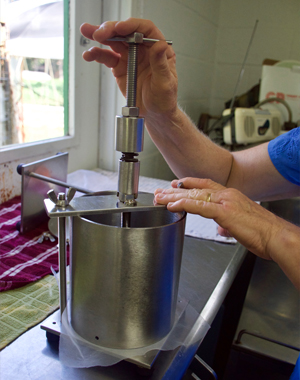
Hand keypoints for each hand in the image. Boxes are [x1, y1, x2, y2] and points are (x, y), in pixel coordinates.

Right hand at [80, 18, 177, 119]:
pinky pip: (107, 57)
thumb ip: (160, 64)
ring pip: (114, 41)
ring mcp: (130, 58)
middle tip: (98, 33)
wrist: (155, 114)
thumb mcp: (165, 82)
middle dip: (111, 29)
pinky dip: (97, 54)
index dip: (131, 25)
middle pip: (126, 32)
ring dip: (100, 35)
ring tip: (87, 32)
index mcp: (158, 49)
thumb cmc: (164, 99)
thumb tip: (159, 46)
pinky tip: (89, 54)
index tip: (119, 27)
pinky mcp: (120, 67)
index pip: (145, 29)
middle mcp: (143, 50)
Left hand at [154, 178, 282, 260]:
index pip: (205, 184)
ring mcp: (225, 202)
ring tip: (160, 198)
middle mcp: (227, 195)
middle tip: (160, 192)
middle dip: (175, 190)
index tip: (176, 184)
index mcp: (231, 196)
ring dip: (174, 197)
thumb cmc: (264, 232)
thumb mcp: (241, 224)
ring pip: (194, 195)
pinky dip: (184, 204)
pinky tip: (172, 205)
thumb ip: (228, 223)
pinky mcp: (224, 212)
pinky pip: (199, 206)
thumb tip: (222, 227)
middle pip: (195, 189)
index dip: (188, 183)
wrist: (277, 236)